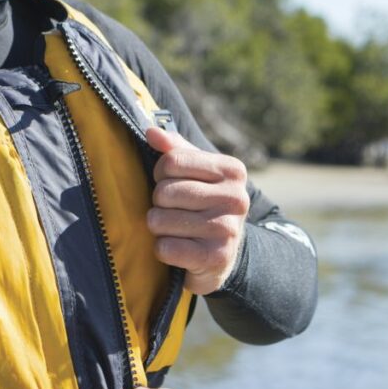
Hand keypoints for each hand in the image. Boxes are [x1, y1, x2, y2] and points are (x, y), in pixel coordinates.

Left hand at [143, 126, 249, 294]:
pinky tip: (177, 248)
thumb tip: (151, 131)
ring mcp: (228, 229)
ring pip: (161, 220)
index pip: (172, 161)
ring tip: (173, 229)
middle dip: (158, 202)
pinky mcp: (217, 257)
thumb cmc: (203, 205)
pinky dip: (162, 249)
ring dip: (158, 227)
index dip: (160, 174)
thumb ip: (175, 150)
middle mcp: (236, 198)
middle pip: (165, 192)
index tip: (168, 183)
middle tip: (170, 210)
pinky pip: (166, 248)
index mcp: (232, 170)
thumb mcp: (196, 174)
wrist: (224, 255)